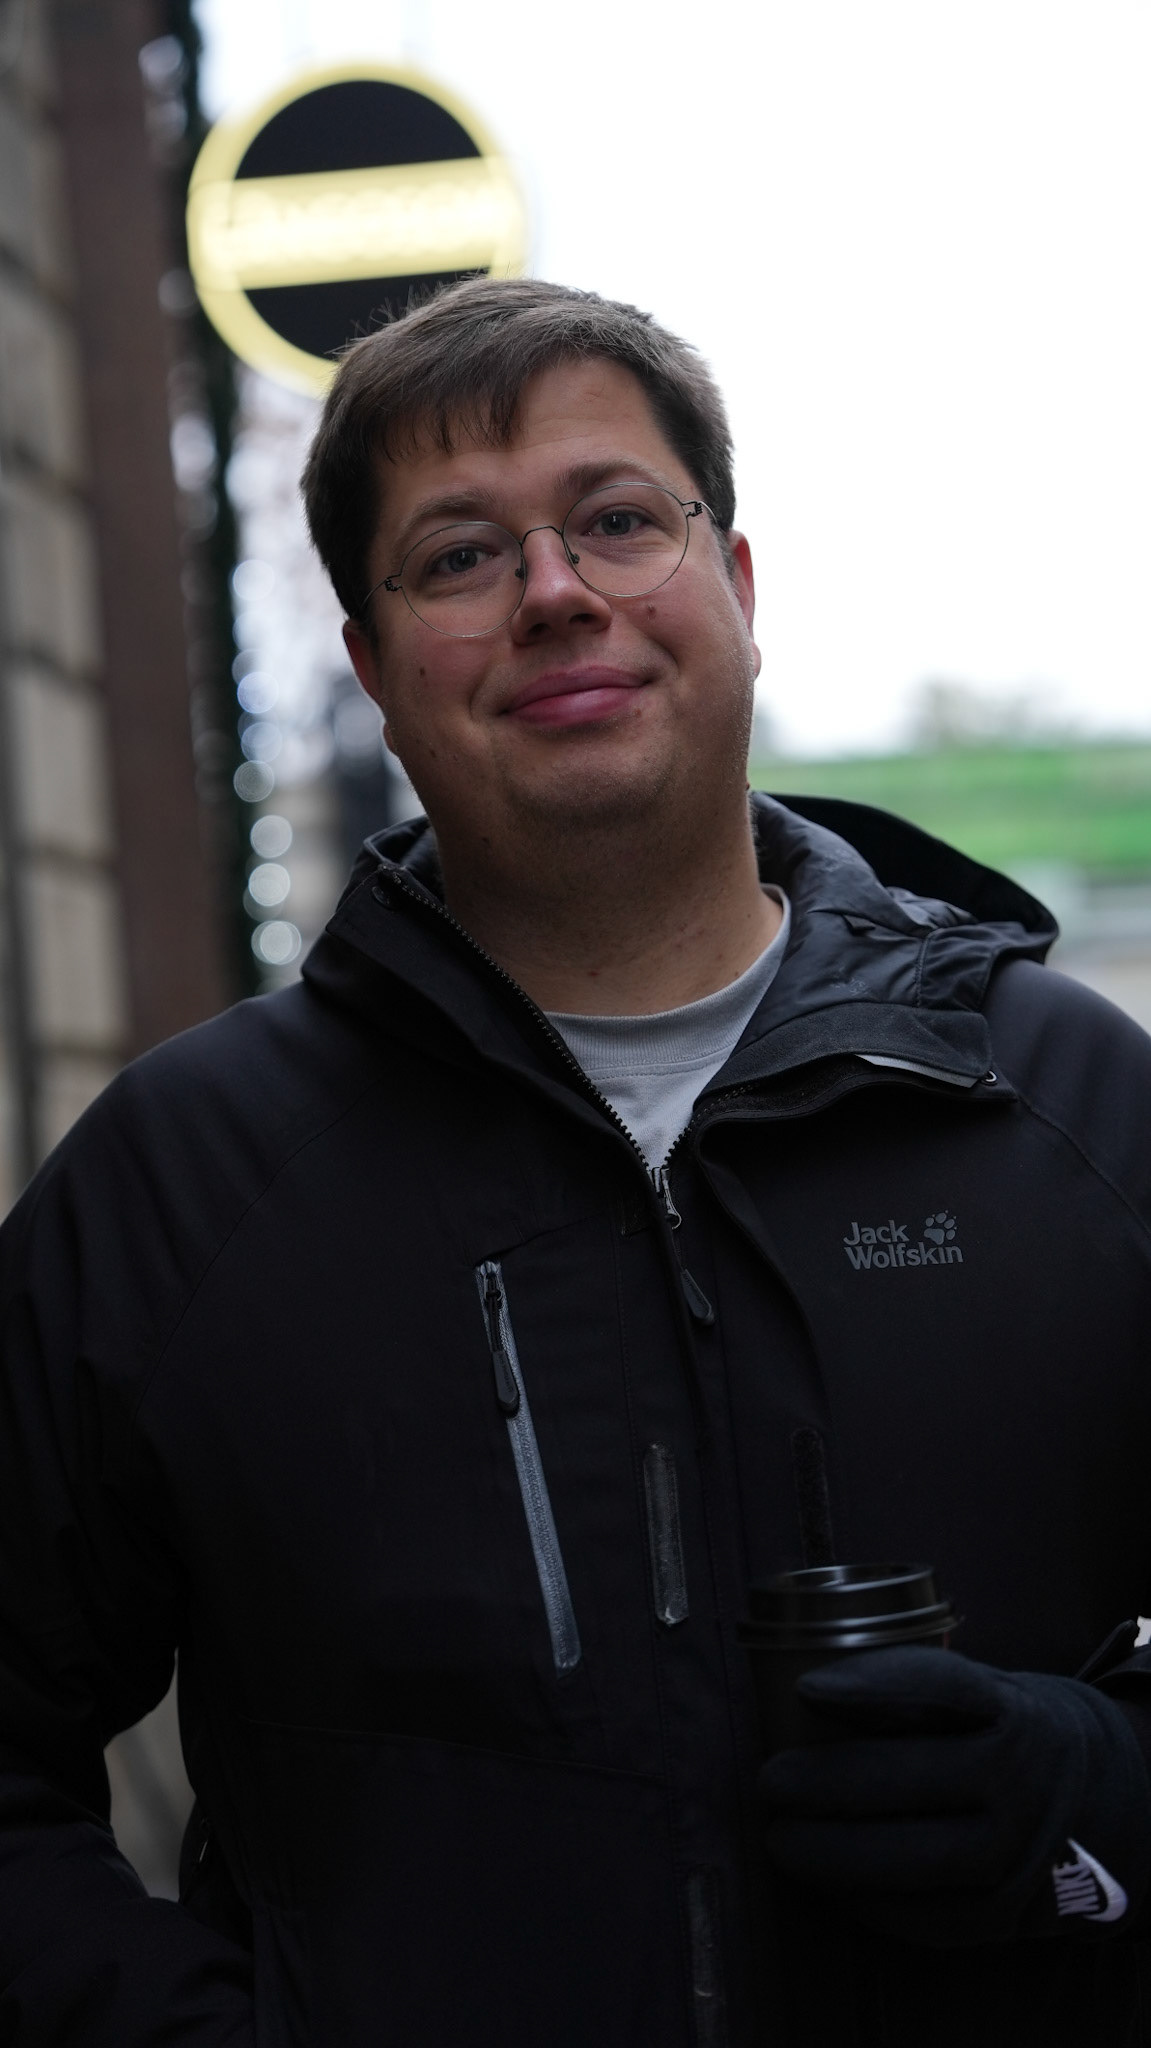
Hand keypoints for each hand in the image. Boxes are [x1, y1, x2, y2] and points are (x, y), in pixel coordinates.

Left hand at [759, 1646, 1150, 1946]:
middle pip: (913, 1780)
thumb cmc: (991, 1730)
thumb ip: (907, 1690)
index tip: (805, 1688)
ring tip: (781, 1840)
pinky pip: (926, 1917)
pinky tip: (825, 1882)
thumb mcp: (973, 1690)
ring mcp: (1017, 1852)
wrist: (1081, 1796)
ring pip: (916, 1859)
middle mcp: (1020, 1779)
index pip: (940, 1688)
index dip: (869, 1686)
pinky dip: (867, 1902)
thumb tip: (800, 1698)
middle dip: (828, 1783)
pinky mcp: (1003, 1914)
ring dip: (835, 1853)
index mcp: (1009, 1708)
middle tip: (770, 1782)